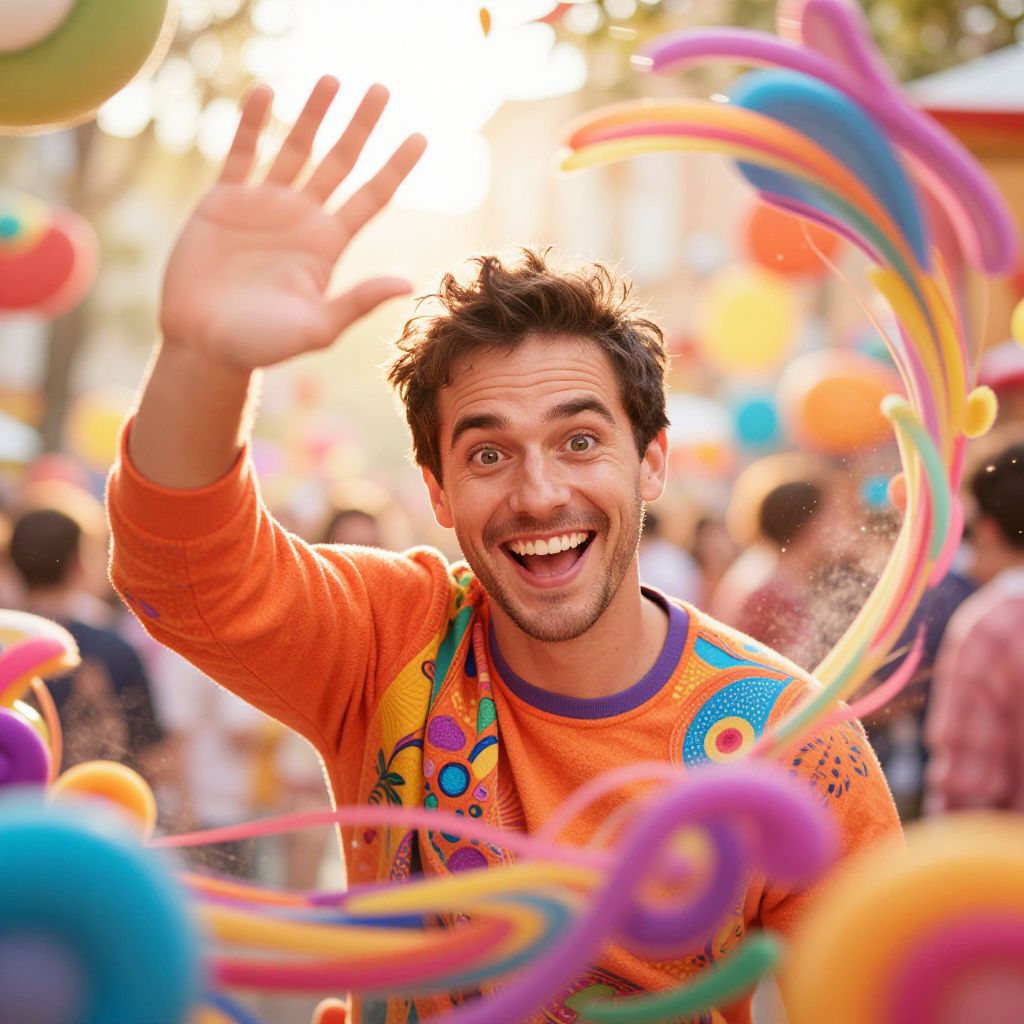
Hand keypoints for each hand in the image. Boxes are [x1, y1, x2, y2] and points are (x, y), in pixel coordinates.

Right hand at [159, 76, 426, 370]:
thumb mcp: (316, 327)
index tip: (422, 136)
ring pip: (294, 148)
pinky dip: (251, 123)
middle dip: (360, 126)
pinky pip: (242, 153)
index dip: (396, 167)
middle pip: (339, 161)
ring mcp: (264, 206)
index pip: (371, 197)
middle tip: (380, 88)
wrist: (204, 343)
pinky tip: (264, 92)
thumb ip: (358, 301)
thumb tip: (407, 282)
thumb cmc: (263, 344)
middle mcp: (302, 219)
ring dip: (312, 114)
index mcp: (328, 245)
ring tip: (331, 79)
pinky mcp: (224, 201)